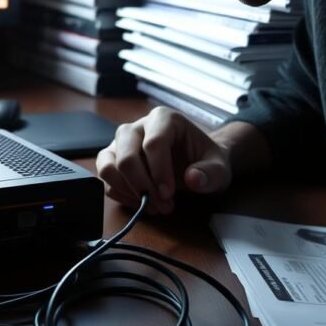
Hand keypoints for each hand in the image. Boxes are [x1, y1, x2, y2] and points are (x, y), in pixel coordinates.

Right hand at [96, 106, 232, 213]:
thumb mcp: (219, 167)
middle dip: (142, 186)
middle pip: (126, 156)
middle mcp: (137, 127)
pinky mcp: (112, 159)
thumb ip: (211, 173)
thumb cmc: (205, 160)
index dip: (159, 172)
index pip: (154, 143)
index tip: (169, 195)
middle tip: (163, 206)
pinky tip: (143, 203)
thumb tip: (193, 179)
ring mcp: (121, 143)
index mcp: (164, 119)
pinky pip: (106, 179)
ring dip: (128, 192)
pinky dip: (122, 195)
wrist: (195, 162)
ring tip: (152, 206)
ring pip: (108, 166)